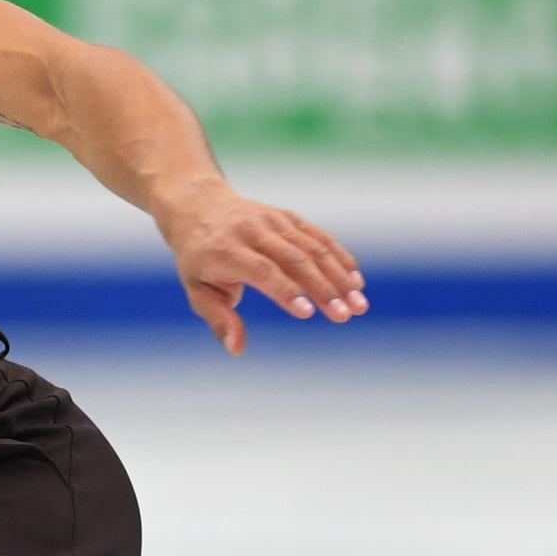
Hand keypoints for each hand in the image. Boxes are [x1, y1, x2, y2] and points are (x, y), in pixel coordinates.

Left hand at [164, 184, 367, 349]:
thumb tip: (237, 349)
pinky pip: (318, 236)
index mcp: (226, 250)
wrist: (199, 206)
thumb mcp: (197, 290)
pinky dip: (339, 257)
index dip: (286, 291)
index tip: (309, 312)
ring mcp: (273, 221)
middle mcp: (252, 231)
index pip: (262, 271)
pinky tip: (355, 280)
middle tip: (346, 315)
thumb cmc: (198, 258)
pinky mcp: (288, 217)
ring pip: (312, 247)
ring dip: (339, 276)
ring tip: (359, 304)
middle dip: (323, 288)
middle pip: (294, 259)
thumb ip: (219, 319)